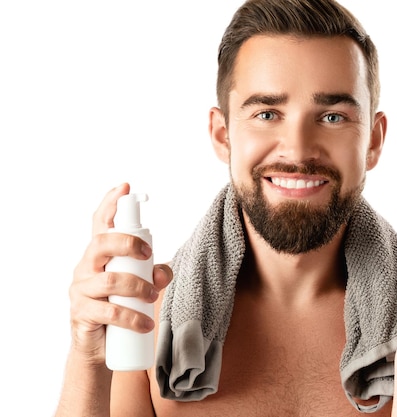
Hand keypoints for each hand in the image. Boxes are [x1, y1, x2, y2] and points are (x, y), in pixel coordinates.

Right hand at [68, 183, 172, 361]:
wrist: (100, 347)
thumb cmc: (121, 308)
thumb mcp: (141, 288)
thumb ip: (155, 275)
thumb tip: (162, 272)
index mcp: (99, 255)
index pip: (100, 224)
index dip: (110, 204)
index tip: (124, 187)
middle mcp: (86, 267)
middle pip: (100, 243)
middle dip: (127, 243)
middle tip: (149, 254)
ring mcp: (81, 290)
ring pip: (108, 280)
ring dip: (137, 287)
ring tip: (152, 298)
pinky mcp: (82, 314)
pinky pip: (108, 312)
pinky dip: (132, 318)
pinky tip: (146, 324)